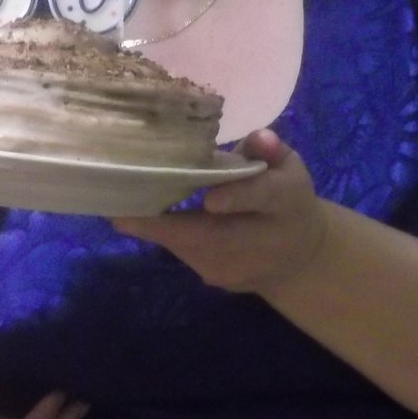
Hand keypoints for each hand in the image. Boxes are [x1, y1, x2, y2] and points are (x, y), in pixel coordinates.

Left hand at [113, 129, 328, 294]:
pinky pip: (186, 255)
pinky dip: (163, 235)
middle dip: (167, 226)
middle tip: (122, 210)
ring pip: (193, 248)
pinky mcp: (221, 280)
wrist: (298, 260)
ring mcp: (243, 267)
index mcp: (287, 201)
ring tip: (119, 207)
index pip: (264, 198)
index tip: (209, 200)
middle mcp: (267, 241)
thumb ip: (268, 150)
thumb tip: (258, 137)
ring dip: (155, 229)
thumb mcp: (287, 167)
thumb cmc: (286, 199)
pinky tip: (142, 218)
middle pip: (217, 235)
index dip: (238, 198)